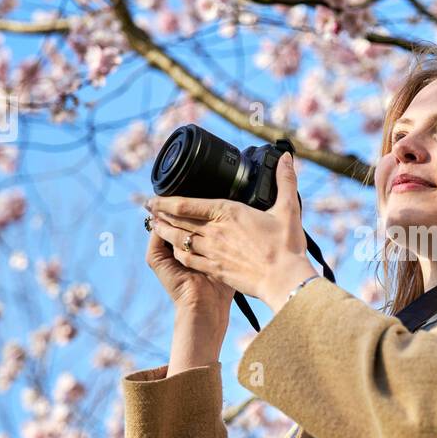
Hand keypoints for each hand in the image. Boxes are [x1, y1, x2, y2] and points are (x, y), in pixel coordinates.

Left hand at [145, 151, 318, 313]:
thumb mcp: (288, 209)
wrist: (284, 280)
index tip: (154, 197)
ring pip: (180, 239)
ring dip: (165, 231)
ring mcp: (212, 252)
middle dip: (161, 214)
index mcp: (228, 213)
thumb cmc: (286, 246)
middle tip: (148, 208)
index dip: (166, 201)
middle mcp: (214, 231)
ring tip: (154, 224)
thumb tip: (286, 157)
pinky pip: (189, 259)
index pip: (187, 204)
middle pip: (179, 221)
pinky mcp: (215, 270)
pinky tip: (174, 249)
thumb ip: (285, 181)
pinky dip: (178, 252)